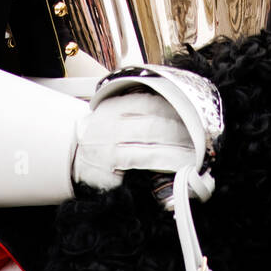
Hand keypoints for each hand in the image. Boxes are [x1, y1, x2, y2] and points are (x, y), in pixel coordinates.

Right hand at [72, 89, 194, 191]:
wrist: (70, 156)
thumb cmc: (100, 134)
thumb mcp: (112, 113)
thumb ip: (137, 108)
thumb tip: (174, 109)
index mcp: (114, 106)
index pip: (150, 102)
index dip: (174, 109)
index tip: (192, 116)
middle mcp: (112, 124)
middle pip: (155, 124)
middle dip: (181, 132)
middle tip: (200, 138)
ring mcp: (111, 147)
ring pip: (152, 145)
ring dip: (178, 151)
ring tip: (196, 155)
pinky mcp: (111, 169)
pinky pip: (144, 164)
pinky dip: (165, 164)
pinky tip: (179, 166)